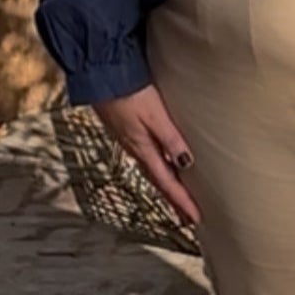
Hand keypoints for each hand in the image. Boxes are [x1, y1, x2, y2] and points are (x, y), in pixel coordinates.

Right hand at [93, 84, 200, 227]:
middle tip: (187, 218)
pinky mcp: (127, 130)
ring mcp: (130, 140)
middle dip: (174, 201)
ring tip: (178, 199)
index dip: (182, 202)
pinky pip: (147, 158)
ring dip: (167, 187)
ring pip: (153, 171)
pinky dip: (158, 169)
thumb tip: (187, 163)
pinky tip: (162, 165)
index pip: (167, 183)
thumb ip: (170, 138)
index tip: (195, 219)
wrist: (99, 74)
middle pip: (160, 182)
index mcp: (143, 149)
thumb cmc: (128, 92)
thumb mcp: (154, 115)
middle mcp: (136, 149)